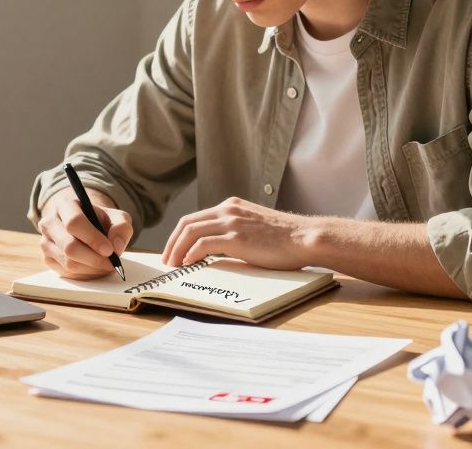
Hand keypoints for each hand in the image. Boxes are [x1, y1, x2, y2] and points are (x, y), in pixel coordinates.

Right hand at [37, 187, 132, 278]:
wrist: (88, 228)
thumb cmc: (102, 221)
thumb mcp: (117, 218)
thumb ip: (122, 228)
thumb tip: (116, 247)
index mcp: (65, 205)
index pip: (74, 222)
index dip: (92, 238)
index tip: (109, 250)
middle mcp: (50, 222)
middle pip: (69, 246)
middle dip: (94, 258)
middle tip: (111, 263)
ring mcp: (45, 241)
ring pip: (68, 262)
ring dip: (92, 268)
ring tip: (106, 265)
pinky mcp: (47, 258)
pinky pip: (66, 272)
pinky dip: (85, 274)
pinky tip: (95, 267)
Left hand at [162, 197, 316, 269]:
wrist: (304, 237)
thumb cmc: (285, 238)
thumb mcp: (255, 226)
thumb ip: (236, 230)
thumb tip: (218, 248)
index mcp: (232, 206)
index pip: (195, 217)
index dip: (179, 235)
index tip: (173, 250)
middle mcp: (228, 210)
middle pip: (187, 223)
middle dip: (172, 242)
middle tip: (167, 260)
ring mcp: (231, 222)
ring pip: (191, 232)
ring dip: (177, 250)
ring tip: (173, 265)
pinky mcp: (236, 238)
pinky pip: (203, 244)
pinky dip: (191, 254)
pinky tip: (188, 264)